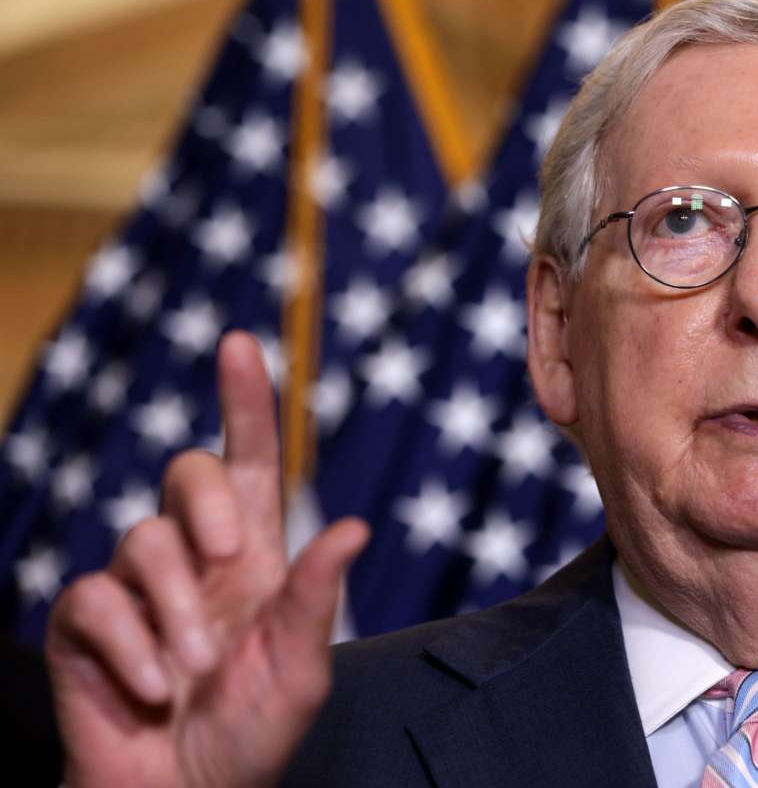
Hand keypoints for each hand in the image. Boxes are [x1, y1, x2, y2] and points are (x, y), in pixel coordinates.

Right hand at [46, 331, 369, 787]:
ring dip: (177, 609)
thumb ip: (316, 599)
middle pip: (187, 473)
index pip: (248, 461)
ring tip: (197, 669)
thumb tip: (356, 527)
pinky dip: (131, 647)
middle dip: (206, 502)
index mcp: (252, 557)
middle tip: (231, 557)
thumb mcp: (298, 669)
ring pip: (142, 541)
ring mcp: (134, 587)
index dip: (245, 402)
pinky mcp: (83, 624)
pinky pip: (94, 601)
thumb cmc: (250, 732)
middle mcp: (193, 557)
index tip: (241, 343)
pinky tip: (154, 688)